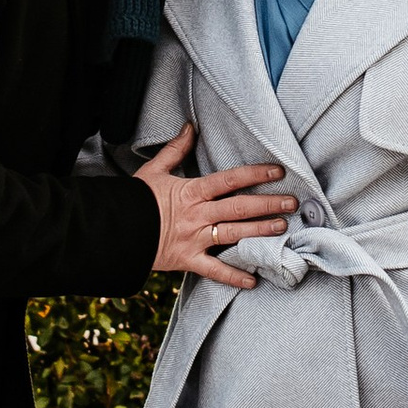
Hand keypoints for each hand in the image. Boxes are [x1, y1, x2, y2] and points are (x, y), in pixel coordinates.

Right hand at [137, 126, 294, 287]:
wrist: (115, 230)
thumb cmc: (135, 200)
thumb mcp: (154, 170)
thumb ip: (175, 150)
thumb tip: (189, 127)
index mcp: (192, 191)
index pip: (229, 180)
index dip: (255, 175)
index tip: (278, 172)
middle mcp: (198, 215)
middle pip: (239, 207)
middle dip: (268, 204)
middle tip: (293, 202)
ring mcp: (194, 239)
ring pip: (234, 235)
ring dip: (260, 232)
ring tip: (283, 228)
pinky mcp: (188, 260)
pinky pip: (214, 270)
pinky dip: (233, 277)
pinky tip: (254, 281)